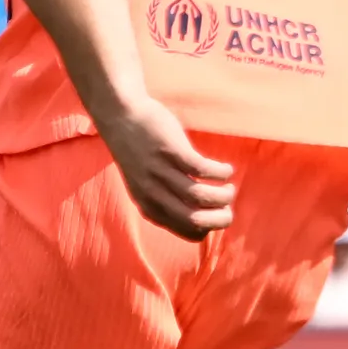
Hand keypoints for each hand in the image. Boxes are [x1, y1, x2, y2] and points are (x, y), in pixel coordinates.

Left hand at [98, 91, 233, 240]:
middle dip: (222, 219)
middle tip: (229, 207)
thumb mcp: (148, 185)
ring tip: (228, 187)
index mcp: (149, 206)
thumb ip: (168, 202)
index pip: (188, 231)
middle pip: (196, 220)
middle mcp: (152, 194)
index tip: (218, 214)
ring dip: (224, 195)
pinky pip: (204, 170)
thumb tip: (204, 222)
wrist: (119, 116)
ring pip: (202, 197)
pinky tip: (226, 169)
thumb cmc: (141, 153)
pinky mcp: (170, 151)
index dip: (210, 228)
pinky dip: (222, 172)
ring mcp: (160, 172)